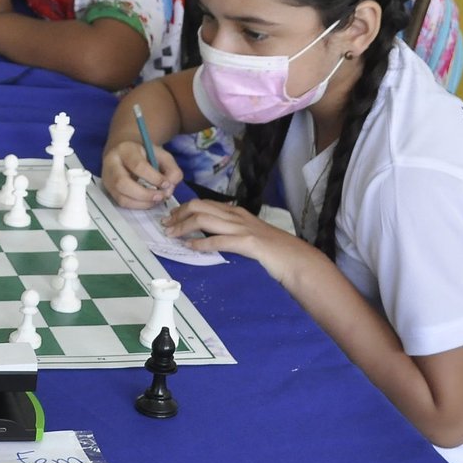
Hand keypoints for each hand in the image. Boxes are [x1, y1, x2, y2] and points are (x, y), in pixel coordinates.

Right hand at [101, 141, 182, 208]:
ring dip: (142, 203)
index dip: (154, 178)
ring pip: (121, 197)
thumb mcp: (161, 155)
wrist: (125, 152)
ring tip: (156, 200)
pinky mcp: (109, 190)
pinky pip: (122, 203)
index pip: (137, 166)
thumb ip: (171, 170)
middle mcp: (111, 164)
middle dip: (145, 194)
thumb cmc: (145, 154)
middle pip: (122, 183)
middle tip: (161, 196)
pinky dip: (138, 205)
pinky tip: (148, 202)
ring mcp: (107, 179)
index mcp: (124, 150)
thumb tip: (169, 189)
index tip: (166, 184)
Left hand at [160, 199, 312, 283]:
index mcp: (236, 212)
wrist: (297, 259)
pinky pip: (218, 240)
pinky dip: (201, 244)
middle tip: (166, 226)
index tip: (170, 217)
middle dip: (178, 215)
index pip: (204, 203)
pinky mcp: (247, 242)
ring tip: (171, 235)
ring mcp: (242, 228)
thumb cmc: (273, 250)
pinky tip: (190, 247)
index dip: (183, 208)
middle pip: (199, 206)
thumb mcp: (248, 234)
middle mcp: (236, 215)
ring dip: (183, 227)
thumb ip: (229, 231)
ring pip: (204, 219)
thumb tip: (206, 235)